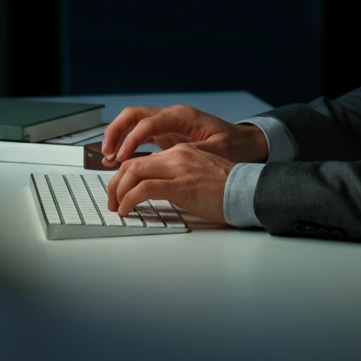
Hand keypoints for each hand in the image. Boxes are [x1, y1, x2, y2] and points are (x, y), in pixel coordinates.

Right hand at [99, 103, 267, 165]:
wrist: (245, 142)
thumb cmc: (234, 146)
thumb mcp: (216, 151)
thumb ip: (192, 153)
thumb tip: (169, 161)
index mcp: (182, 116)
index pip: (148, 122)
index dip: (132, 139)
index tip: (122, 158)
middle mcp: (171, 116)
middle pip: (134, 115)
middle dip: (116, 132)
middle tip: (106, 153)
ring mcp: (167, 124)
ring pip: (134, 123)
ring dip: (118, 138)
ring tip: (107, 158)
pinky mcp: (166, 135)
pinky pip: (140, 135)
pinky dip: (127, 145)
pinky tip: (118, 160)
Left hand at [106, 143, 234, 222]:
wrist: (249, 191)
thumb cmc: (229, 189)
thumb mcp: (200, 175)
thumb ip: (179, 176)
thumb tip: (158, 191)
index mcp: (182, 151)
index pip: (143, 159)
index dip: (124, 175)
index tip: (119, 189)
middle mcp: (177, 155)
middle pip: (132, 163)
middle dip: (115, 183)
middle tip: (112, 200)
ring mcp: (178, 168)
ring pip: (133, 172)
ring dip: (118, 191)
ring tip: (117, 207)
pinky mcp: (181, 185)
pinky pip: (144, 188)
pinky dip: (130, 199)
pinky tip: (128, 209)